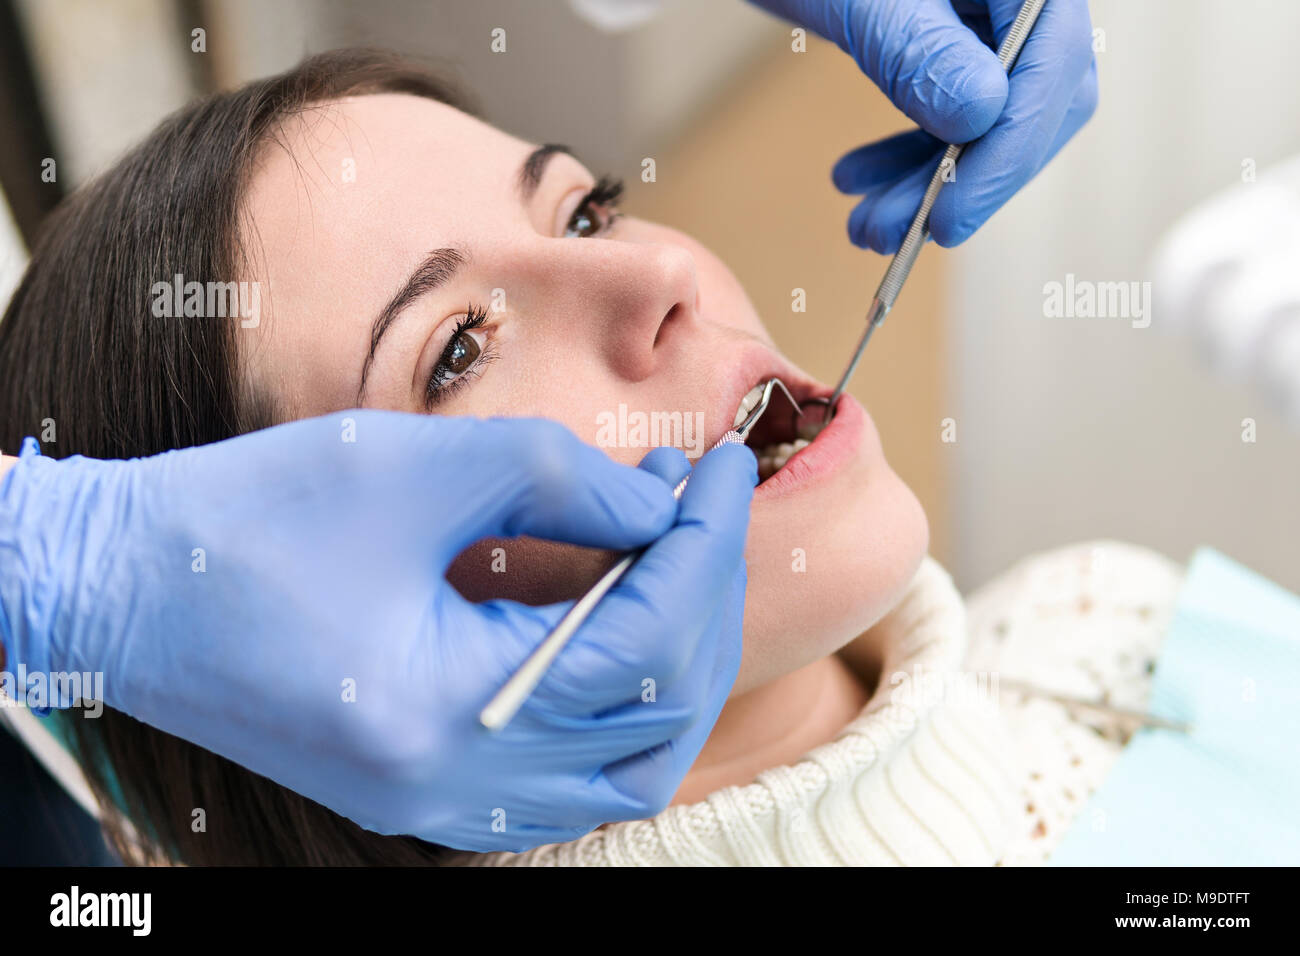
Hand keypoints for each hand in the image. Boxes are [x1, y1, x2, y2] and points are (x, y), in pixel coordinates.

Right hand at [0, 411, 755, 851]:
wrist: (126, 590)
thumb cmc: (246, 520)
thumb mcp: (414, 467)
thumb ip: (563, 480)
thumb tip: (662, 503)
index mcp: (446, 713)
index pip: (641, 640)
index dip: (703, 543)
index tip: (725, 467)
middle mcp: (454, 787)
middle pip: (652, 715)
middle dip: (702, 598)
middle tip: (706, 507)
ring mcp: (442, 805)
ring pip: (625, 771)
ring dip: (673, 667)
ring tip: (674, 567)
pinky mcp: (429, 792)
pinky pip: (568, 783)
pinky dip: (618, 712)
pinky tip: (617, 634)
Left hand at [750, 0, 1097, 251]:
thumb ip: (919, 48)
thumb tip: (982, 115)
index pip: (1053, 66)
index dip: (1007, 154)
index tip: (949, 219)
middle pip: (1035, 102)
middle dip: (962, 182)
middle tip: (894, 235)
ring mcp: (993, 15)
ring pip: (992, 119)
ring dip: (926, 183)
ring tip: (864, 225)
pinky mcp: (957, 38)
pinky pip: (956, 110)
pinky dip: (909, 154)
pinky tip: (857, 179)